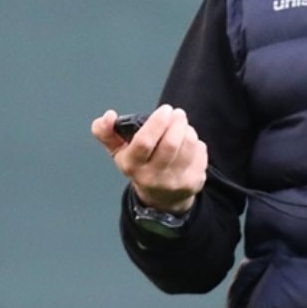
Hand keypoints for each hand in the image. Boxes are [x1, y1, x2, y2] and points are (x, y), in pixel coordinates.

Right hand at [90, 104, 207, 213]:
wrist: (161, 198)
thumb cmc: (139, 165)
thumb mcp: (119, 151)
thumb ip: (106, 132)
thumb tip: (108, 116)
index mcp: (132, 166)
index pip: (144, 142)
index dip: (157, 122)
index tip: (164, 110)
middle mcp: (153, 178)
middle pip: (171, 143)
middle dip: (177, 122)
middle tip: (177, 113)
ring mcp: (174, 182)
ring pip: (188, 145)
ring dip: (187, 130)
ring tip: (182, 126)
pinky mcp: (193, 183)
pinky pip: (200, 152)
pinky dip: (197, 142)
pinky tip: (189, 143)